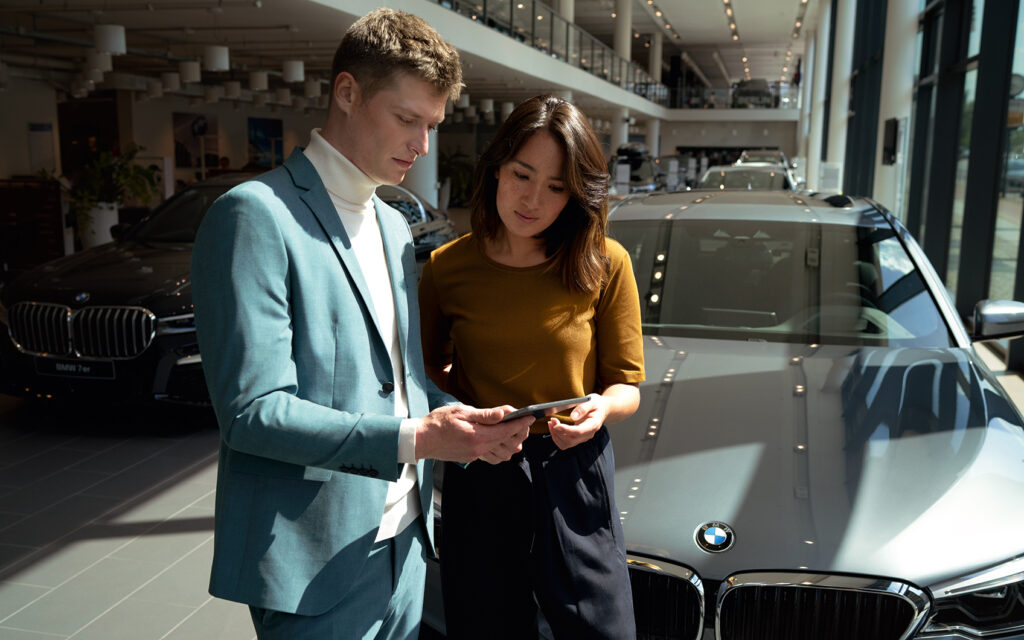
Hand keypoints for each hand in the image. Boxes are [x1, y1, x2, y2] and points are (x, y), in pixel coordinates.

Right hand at [414, 405, 531, 463]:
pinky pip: (492, 457)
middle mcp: (479, 448)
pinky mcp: (471, 458)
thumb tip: (504, 413)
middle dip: (519, 432)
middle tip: (523, 422)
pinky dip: (500, 450)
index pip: (507, 430)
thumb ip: (485, 415)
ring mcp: (475, 455)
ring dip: (511, 443)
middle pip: (508, 443)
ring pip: (503, 453)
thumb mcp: (461, 412)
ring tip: (515, 431)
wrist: (422, 439)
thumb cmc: (438, 422)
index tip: (530, 417)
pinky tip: (500, 442)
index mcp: (478, 435)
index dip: (521, 423)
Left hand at [548, 394, 605, 449]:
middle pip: (571, 440)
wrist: (602, 410)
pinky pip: (565, 443)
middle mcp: (588, 434)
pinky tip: (554, 428)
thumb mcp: (592, 401)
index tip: (556, 425)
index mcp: (593, 425)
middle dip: (558, 432)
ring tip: (551, 423)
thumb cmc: (597, 404)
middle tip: (552, 420)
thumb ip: (583, 408)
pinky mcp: (577, 438)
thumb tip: (573, 417)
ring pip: (566, 444)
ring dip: (556, 435)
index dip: (566, 430)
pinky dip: (557, 437)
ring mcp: (583, 438)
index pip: (579, 431)